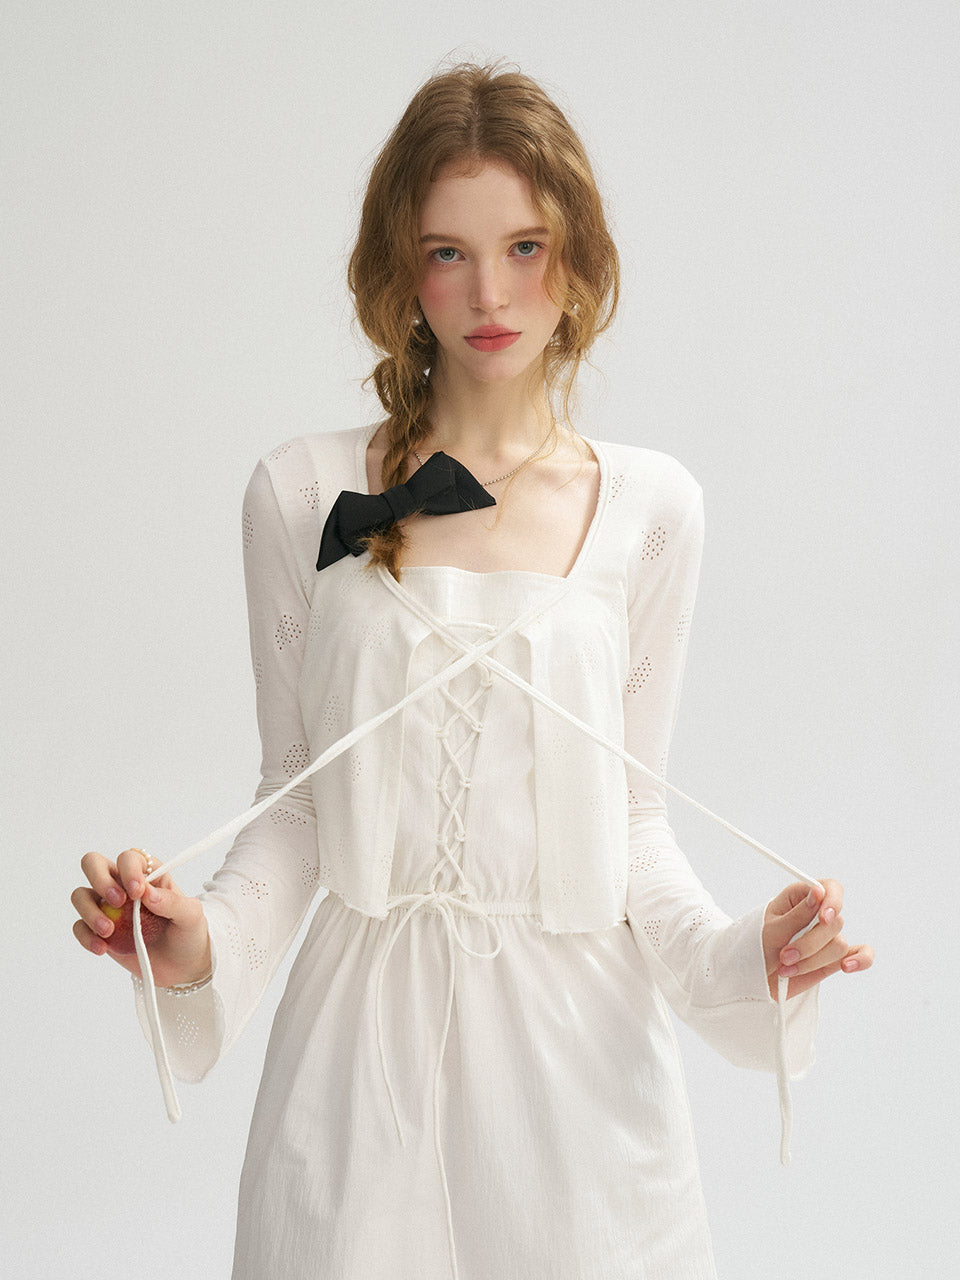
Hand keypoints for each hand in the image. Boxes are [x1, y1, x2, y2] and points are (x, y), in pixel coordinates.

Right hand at [72, 847, 210, 988]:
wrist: (183, 966)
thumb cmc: (188, 933)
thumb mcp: (191, 916)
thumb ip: (172, 902)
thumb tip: (148, 893)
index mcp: (148, 874)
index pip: (129, 858)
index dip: (129, 870)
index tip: (137, 891)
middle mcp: (123, 885)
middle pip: (93, 864)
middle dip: (100, 879)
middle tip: (117, 902)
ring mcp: (108, 908)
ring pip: (80, 896)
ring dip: (90, 912)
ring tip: (108, 931)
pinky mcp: (99, 932)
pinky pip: (80, 928)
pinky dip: (86, 937)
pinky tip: (102, 948)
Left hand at [762, 879, 873, 999]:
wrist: (752, 977)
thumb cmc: (757, 947)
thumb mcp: (771, 929)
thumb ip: (798, 914)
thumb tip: (818, 890)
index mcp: (800, 898)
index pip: (830, 888)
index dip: (832, 901)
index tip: (823, 918)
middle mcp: (817, 915)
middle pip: (834, 923)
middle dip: (810, 943)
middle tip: (784, 956)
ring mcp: (827, 937)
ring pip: (839, 945)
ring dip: (812, 960)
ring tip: (787, 968)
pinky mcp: (834, 958)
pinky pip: (860, 955)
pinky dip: (860, 960)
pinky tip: (847, 967)